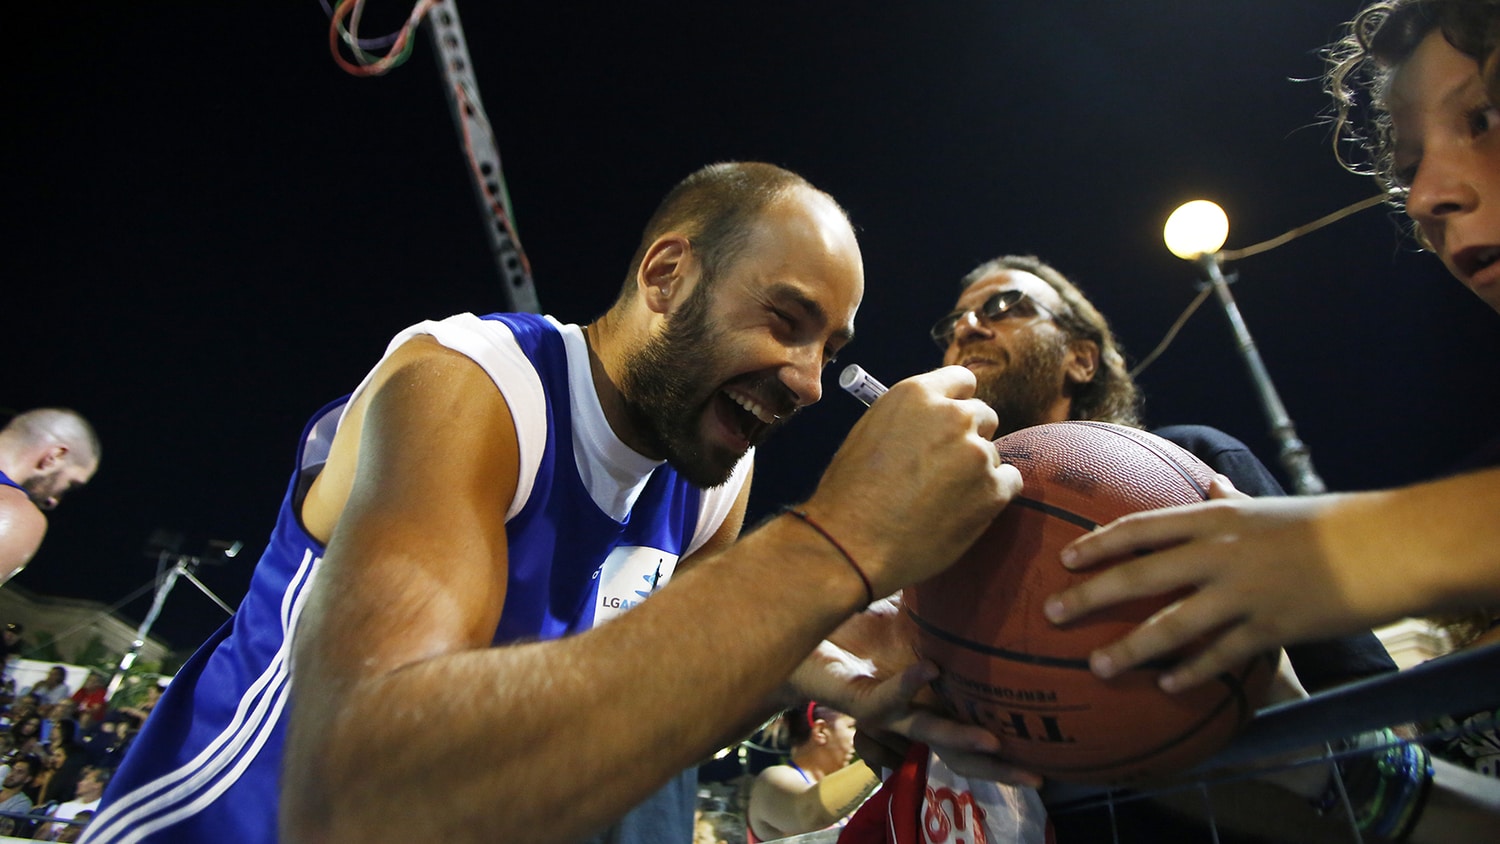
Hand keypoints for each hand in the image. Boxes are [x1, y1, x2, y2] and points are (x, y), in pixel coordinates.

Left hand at [793, 597, 1041, 786]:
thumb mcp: (912, 609)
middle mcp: (915, 705)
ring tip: (993, 742)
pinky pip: (886, 699)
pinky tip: (929, 670)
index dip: (1013, 737)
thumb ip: (948, 601)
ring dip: (958, 738)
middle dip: (997, 768)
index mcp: (934, 690)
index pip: (979, 720)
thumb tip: (992, 566)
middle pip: (960, 751)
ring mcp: (887, 707)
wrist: (798, 620)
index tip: (1055, 745)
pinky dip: (909, 684)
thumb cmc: (856, 620)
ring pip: (927, 734)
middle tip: (1036, 777)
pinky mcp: (857, 698)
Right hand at [801, 366, 1021, 596]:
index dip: (957, 402)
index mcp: (917, 394)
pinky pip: (1010, 482)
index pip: (962, 380)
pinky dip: (993, 495)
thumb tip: (931, 421)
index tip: (952, 422)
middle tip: (945, 468)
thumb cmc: (850, 493)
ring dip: (976, 471)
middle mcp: (953, 416)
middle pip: (983, 415)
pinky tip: (963, 511)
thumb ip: (909, 417)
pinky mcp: (993, 490)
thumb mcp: (870, 431)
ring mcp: (977, 452)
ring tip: (943, 499)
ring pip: (993, 453)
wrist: (853, 543)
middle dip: (968, 438)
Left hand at [1043, 477, 1386, 691]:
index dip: (1100, 544)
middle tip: (1052, 612)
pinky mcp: (1269, 629)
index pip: (1142, 527)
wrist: (1380, 547)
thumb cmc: (1320, 523)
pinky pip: (1219, 655)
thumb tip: (1208, 480)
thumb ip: (1228, 498)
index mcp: (1214, 518)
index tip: (1066, 558)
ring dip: (1131, 648)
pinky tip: (1165, 686)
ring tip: (1097, 665)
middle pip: (1140, 575)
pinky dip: (1190, 672)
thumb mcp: (1265, 504)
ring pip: (1172, 624)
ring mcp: (1242, 593)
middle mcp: (1219, 553)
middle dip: (1091, 595)